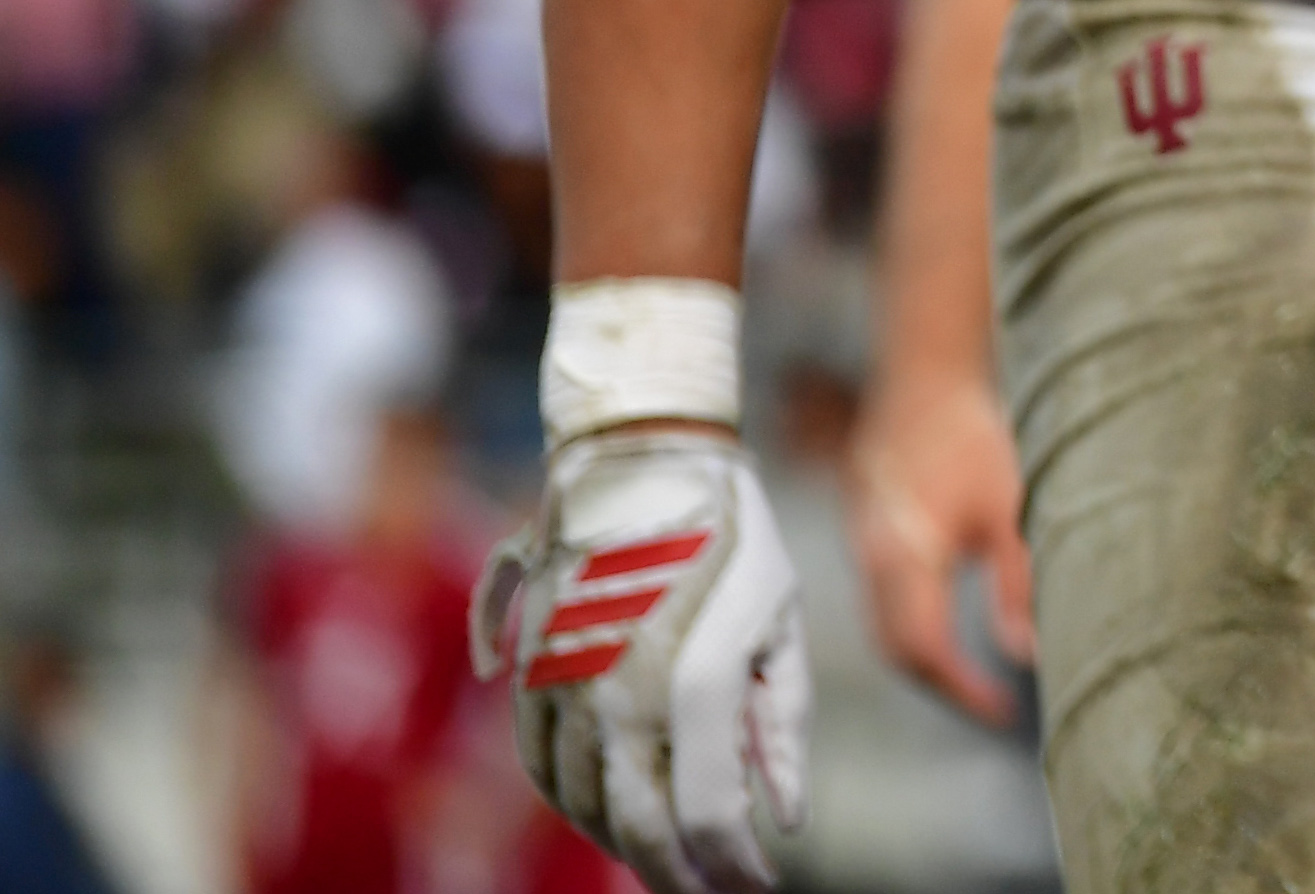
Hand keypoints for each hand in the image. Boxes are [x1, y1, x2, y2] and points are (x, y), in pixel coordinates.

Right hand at [474, 427, 810, 892]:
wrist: (641, 463)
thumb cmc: (733, 538)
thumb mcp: (783, 621)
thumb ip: (784, 726)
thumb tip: (784, 818)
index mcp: (696, 683)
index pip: (709, 816)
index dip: (734, 865)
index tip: (760, 882)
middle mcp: (620, 697)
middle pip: (639, 831)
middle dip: (679, 874)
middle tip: (712, 887)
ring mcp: (565, 689)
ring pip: (586, 807)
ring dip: (628, 846)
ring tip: (671, 857)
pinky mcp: (530, 675)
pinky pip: (543, 769)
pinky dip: (577, 806)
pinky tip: (612, 812)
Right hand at [849, 359, 1034, 726]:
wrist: (922, 381)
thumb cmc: (972, 435)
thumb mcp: (1009, 506)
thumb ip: (1017, 582)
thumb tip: (1026, 653)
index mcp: (904, 558)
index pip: (926, 650)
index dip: (963, 689)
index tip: (1003, 712)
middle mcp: (873, 563)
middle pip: (898, 650)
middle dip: (943, 686)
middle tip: (992, 706)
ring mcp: (863, 551)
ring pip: (886, 631)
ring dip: (926, 663)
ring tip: (974, 682)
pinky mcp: (866, 540)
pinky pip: (882, 607)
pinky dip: (913, 633)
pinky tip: (947, 635)